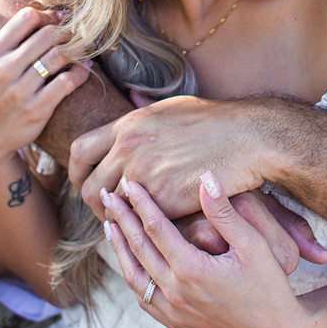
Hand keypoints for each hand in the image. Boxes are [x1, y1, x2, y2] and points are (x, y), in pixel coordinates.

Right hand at [0, 0, 90, 174]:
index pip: (26, 18)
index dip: (46, 15)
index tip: (56, 20)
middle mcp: (4, 70)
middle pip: (47, 35)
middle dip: (66, 30)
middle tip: (77, 31)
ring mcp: (21, 91)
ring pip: (59, 56)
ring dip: (77, 48)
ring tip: (84, 47)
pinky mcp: (37, 110)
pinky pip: (67, 83)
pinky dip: (81, 73)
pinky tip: (83, 69)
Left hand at [70, 95, 268, 219]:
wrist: (248, 138)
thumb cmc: (217, 122)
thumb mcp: (171, 107)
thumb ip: (143, 113)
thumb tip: (130, 103)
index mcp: (129, 126)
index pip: (79, 150)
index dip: (77, 171)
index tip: (86, 181)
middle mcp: (129, 148)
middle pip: (88, 185)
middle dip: (93, 201)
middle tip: (108, 208)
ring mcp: (145, 174)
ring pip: (110, 208)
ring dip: (116, 218)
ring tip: (130, 220)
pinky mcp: (165, 199)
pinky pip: (139, 219)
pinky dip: (142, 224)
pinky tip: (153, 225)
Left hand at [103, 172, 313, 327]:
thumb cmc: (270, 286)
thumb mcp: (254, 245)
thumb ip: (225, 212)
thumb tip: (206, 178)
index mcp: (192, 270)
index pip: (156, 228)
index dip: (141, 203)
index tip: (129, 183)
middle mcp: (176, 293)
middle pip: (138, 249)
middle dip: (121, 219)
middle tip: (106, 195)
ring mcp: (173, 311)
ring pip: (134, 276)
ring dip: (120, 248)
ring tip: (110, 225)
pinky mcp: (176, 323)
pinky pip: (144, 297)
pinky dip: (132, 275)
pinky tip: (131, 261)